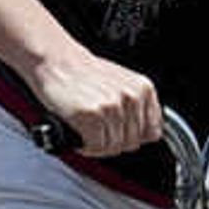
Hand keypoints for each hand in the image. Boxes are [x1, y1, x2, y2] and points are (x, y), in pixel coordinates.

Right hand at [28, 50, 159, 155]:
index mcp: (144, 89)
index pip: (153, 132)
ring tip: (87, 132)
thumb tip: (143, 133)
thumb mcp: (122, 83)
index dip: (134, 138)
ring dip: (98, 145)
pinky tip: (79, 134)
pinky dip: (86, 146)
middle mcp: (132, 98)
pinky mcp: (92, 115)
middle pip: (133, 143)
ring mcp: (113, 107)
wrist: (55, 60)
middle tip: (98, 134)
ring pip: (114, 147)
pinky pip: (96, 147)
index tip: (120, 135)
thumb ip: (136, 106)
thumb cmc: (84, 73)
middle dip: (114, 142)